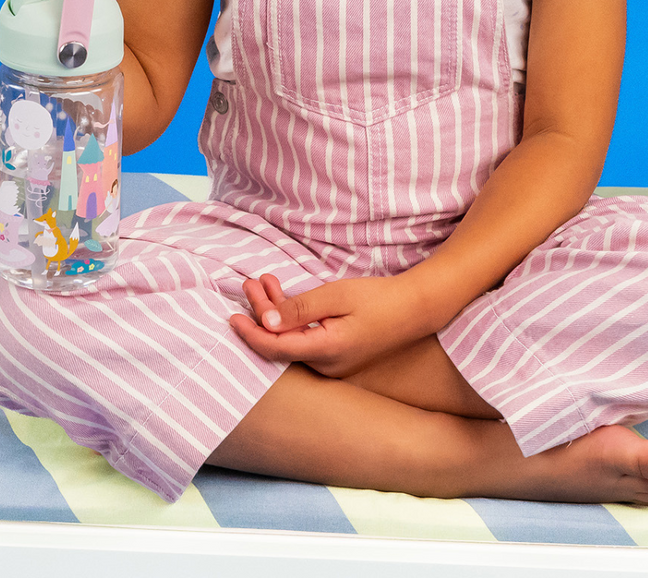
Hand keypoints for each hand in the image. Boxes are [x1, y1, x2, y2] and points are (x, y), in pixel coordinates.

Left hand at [230, 272, 431, 377]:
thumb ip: (301, 308)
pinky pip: (306, 340)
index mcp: (325, 351)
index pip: (275, 348)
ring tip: (264, 283)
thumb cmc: (379, 299)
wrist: (416, 309)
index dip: (250, 333)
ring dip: (276, 312)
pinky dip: (292, 319)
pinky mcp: (338, 356)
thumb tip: (266, 320)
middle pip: (281, 343)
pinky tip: (285, 297)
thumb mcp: (337, 296)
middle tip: (249, 284)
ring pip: (292, 339)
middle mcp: (326, 365)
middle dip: (261, 313)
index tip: (232, 316)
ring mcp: (333, 364)